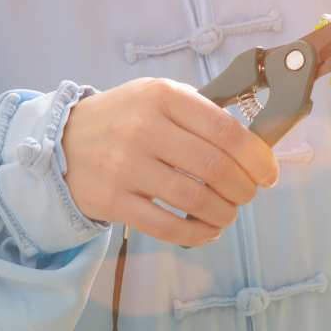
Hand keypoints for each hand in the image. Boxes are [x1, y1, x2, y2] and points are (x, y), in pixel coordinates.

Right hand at [62, 77, 279, 246]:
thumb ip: (202, 112)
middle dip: (244, 187)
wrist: (62, 139)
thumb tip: (254, 145)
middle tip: (249, 194)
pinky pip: (165, 226)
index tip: (269, 173)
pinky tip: (207, 230)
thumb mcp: (160, 96)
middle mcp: (144, 128)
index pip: (225, 130)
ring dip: (223, 212)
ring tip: (229, 212)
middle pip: (214, 167)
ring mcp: (125, 166)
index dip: (256, 157)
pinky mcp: (111, 200)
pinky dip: (196, 234)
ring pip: (194, 199)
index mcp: (163, 96)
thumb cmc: (125, 117)